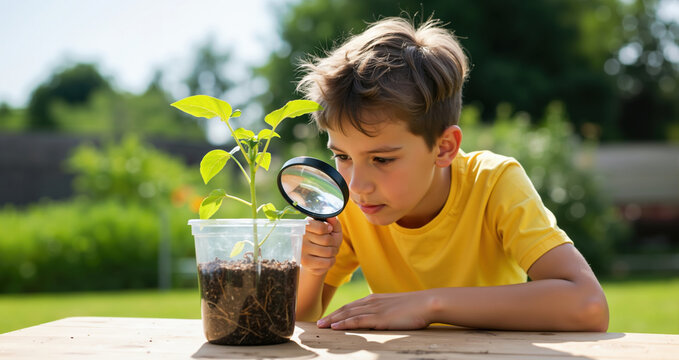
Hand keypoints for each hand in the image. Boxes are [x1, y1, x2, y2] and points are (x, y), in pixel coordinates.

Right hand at [301, 217, 341, 275]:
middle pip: (326, 240)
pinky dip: (332, 260)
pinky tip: (327, 259)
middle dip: (333, 243)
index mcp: (305, 225)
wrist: (316, 260)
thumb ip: (334, 222)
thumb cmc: (325, 242)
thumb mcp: (332, 230)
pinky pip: (327, 262)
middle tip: (331, 244)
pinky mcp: (305, 262)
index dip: (329, 229)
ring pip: (328, 252)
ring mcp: (301, 250)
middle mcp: (300, 237)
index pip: (321, 227)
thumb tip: (332, 217)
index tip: (329, 230)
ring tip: (330, 251)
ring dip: (333, 252)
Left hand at [317, 291, 431, 329]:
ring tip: (321, 326)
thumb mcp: (395, 308)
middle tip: (318, 324)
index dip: (337, 312)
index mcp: (374, 299)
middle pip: (345, 309)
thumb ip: (384, 313)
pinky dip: (344, 323)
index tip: (328, 318)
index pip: (351, 306)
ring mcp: (375, 309)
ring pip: (348, 314)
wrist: (427, 303)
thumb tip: (378, 321)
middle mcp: (371, 302)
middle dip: (330, 316)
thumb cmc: (415, 308)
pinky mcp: (379, 318)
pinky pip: (358, 320)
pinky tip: (335, 327)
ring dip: (332, 320)